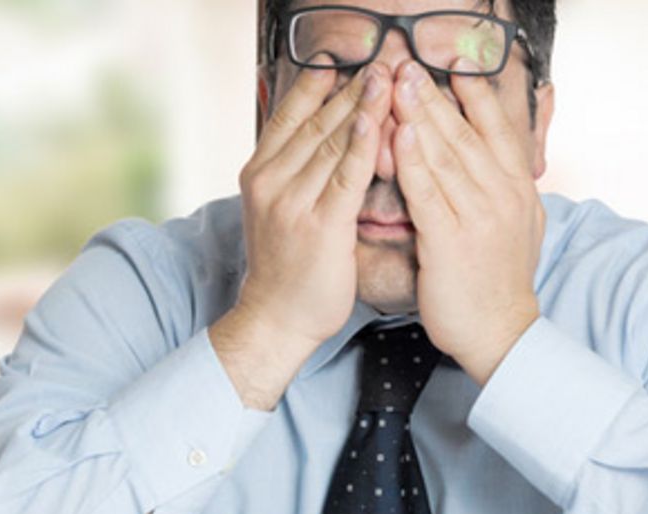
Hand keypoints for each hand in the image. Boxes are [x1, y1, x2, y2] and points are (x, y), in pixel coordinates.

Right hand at [236, 61, 392, 349]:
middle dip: (351, 89)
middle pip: (317, 123)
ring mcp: (293, 202)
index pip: (289, 116)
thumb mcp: (279, 209)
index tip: (339, 60)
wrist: (276, 318)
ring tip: (387, 78)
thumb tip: (325, 138)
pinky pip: (346, 178)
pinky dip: (363, 147)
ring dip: (363, 107)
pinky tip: (378, 122)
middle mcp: (271, 181)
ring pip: (333, 144)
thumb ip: (296, 172)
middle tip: (381, 62)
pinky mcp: (320, 226)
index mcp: (259, 173)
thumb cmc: (286, 267)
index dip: (315, 86)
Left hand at [390, 61, 543, 384]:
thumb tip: (504, 156)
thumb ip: (510, 188)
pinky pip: (427, 192)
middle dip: (436, 96)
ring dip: (420, 116)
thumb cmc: (500, 281)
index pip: (498, 130)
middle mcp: (503, 197)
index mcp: (520, 189)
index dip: (477, 94)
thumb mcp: (522, 225)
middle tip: (410, 66)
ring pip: (445, 156)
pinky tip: (398, 134)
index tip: (456, 64)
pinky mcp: (450, 242)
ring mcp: (479, 218)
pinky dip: (412, 160)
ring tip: (398, 86)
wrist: (502, 334)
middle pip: (466, 134)